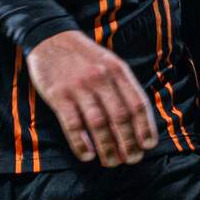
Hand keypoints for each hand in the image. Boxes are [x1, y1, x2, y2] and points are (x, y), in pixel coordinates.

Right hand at [25, 30, 158, 166]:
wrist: (50, 38)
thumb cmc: (85, 57)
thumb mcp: (110, 63)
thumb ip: (123, 87)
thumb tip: (138, 120)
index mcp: (118, 71)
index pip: (137, 103)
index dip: (145, 127)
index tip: (148, 145)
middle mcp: (101, 79)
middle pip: (120, 117)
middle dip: (128, 143)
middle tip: (132, 160)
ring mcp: (79, 87)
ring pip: (98, 124)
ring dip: (107, 147)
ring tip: (112, 162)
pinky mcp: (58, 95)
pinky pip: (72, 124)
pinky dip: (81, 143)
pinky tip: (88, 155)